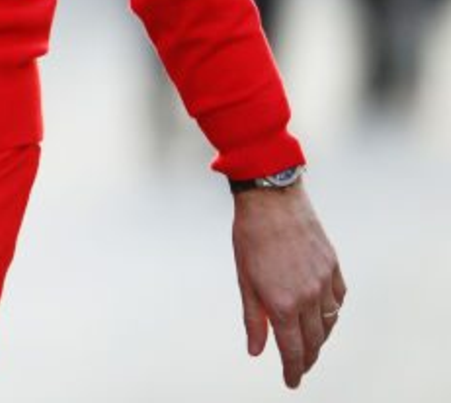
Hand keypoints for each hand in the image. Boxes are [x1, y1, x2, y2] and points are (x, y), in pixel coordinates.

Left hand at [232, 183, 345, 388]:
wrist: (272, 200)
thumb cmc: (250, 238)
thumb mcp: (244, 280)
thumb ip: (253, 319)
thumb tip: (257, 351)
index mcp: (283, 302)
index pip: (293, 349)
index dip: (293, 369)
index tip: (291, 381)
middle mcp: (309, 296)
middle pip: (314, 340)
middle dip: (307, 358)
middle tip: (300, 367)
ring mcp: (325, 281)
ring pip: (330, 322)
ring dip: (321, 337)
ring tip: (310, 344)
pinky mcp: (334, 267)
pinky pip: (339, 300)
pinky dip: (332, 313)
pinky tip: (323, 314)